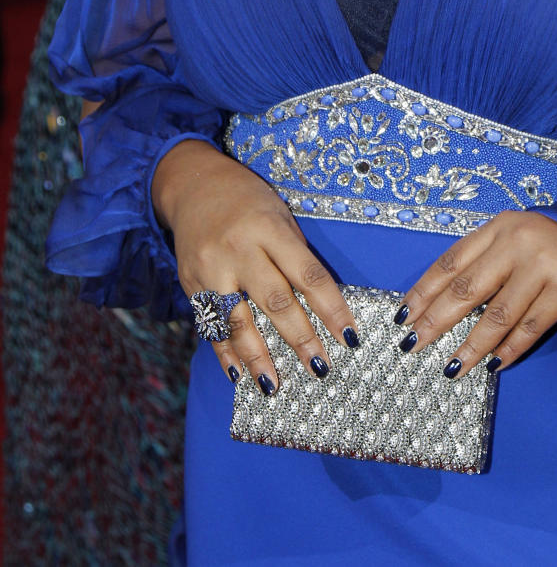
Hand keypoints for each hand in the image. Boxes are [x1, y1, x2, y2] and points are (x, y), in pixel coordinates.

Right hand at [154, 141, 358, 391]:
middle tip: (321, 368)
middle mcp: (239, 249)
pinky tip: (238, 374)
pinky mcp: (190, 284)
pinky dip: (224, 352)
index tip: (350, 337)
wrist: (193, 185)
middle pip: (275, 300)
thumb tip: (321, 303)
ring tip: (274, 386)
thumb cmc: (248, 202)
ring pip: (237, 321)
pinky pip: (209, 324)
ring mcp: (211, 268)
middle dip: (300, 338)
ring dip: (258, 357)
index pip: (308, 274)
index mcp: (269, 228)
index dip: (332, 308)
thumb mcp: (280, 214)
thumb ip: (295, 254)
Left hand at [396, 210, 556, 376]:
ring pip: (496, 315)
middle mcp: (518, 241)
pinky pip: (529, 328)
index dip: (425, 290)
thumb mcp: (524, 239)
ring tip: (451, 368)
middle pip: (467, 288)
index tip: (404, 316)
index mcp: (502, 226)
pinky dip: (509, 350)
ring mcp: (543, 265)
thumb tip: (446, 301)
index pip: (452, 260)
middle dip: (436, 320)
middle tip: (413, 346)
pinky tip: (494, 366)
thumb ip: (491, 259)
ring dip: (471, 346)